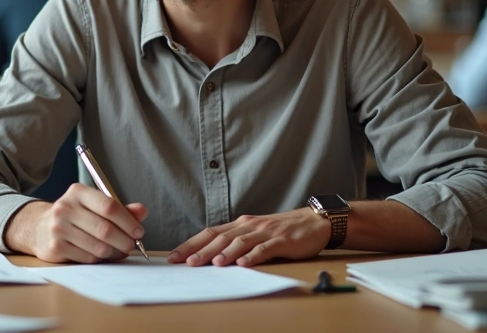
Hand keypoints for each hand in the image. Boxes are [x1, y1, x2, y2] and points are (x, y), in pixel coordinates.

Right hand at [5, 184, 147, 263]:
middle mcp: (65, 208)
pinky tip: (101, 255)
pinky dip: (100, 259)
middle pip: (104, 229)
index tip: (139, 231)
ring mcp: (58, 229)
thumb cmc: (76, 215)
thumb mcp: (95, 205)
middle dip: (124, 241)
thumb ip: (120, 208)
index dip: (128, 221)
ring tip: (118, 251)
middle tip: (132, 245)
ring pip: (98, 247)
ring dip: (114, 252)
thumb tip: (142, 211)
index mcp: (78, 192)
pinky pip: (88, 258)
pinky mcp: (55, 248)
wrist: (40, 227)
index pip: (109, 206)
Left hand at [168, 209, 329, 267]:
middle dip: (202, 250)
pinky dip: (253, 256)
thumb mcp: (255, 233)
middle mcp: (249, 225)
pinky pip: (265, 249)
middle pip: (221, 237)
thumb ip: (236, 242)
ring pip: (241, 242)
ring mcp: (266, 232)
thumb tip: (210, 257)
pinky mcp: (282, 240)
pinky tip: (244, 264)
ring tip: (213, 263)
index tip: (174, 256)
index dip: (191, 244)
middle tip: (187, 263)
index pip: (210, 233)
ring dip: (226, 253)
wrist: (312, 222)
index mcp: (240, 224)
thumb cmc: (280, 230)